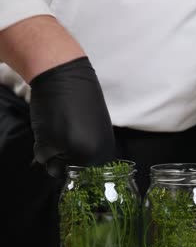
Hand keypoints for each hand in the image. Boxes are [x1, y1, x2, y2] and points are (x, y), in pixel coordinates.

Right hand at [30, 56, 114, 176]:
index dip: (80, 162)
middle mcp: (89, 154)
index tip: (75, 146)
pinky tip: (48, 126)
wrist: (63, 74)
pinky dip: (41, 144)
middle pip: (72, 171)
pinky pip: (42, 157)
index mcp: (104, 150)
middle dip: (65, 158)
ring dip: (53, 152)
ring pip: (55, 166)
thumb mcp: (97, 126)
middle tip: (65, 133)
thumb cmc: (83, 96)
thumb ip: (92, 147)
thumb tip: (83, 164)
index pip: (89, 172)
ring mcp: (69, 151)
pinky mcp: (50, 145)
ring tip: (58, 128)